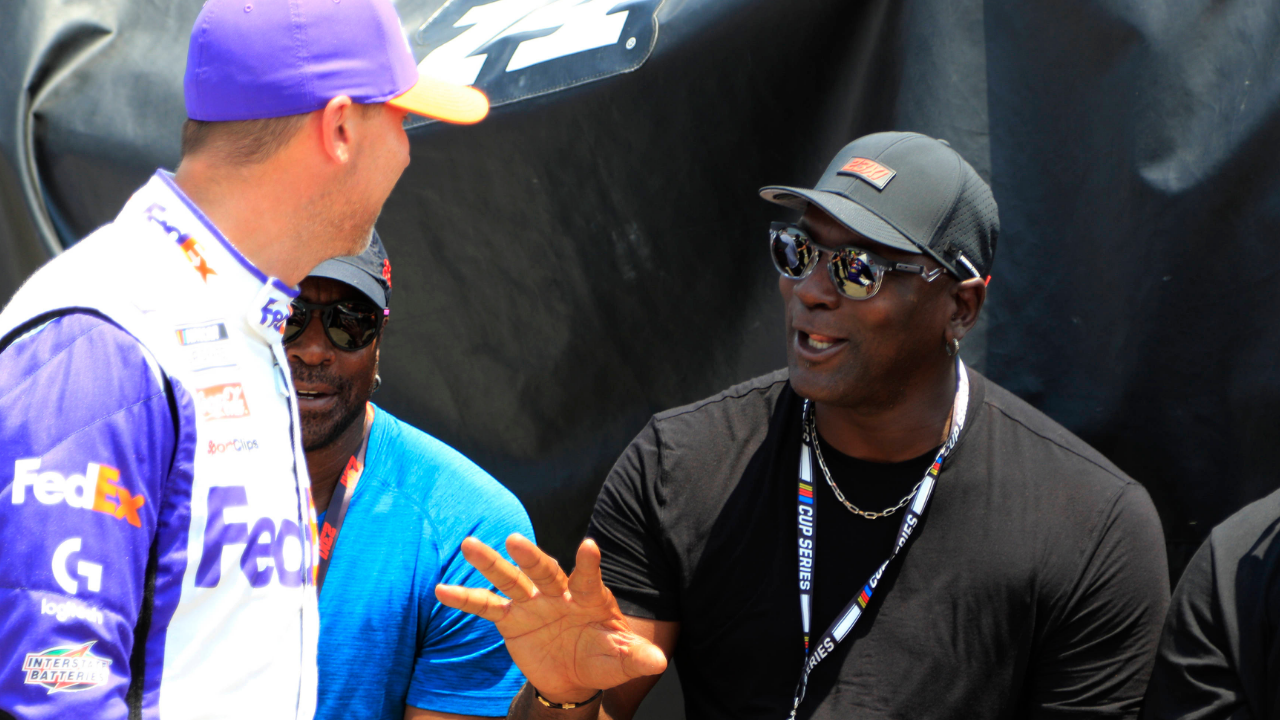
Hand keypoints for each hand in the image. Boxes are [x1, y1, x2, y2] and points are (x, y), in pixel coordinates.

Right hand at [435, 535, 667, 703]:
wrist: (574, 675)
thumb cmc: (603, 658)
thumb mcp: (621, 661)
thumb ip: (637, 657)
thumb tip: (660, 661)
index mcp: (588, 598)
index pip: (589, 577)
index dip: (589, 563)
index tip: (589, 546)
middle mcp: (557, 592)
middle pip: (543, 569)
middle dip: (531, 556)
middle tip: (516, 540)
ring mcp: (531, 602)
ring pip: (509, 578)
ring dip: (490, 562)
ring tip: (468, 544)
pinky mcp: (509, 618)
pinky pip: (485, 606)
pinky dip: (465, 598)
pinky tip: (442, 590)